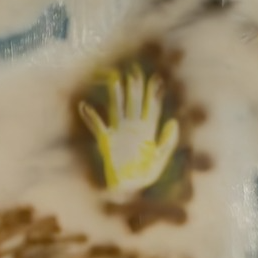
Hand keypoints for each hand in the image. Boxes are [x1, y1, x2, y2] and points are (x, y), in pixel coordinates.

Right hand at [78, 63, 178, 194]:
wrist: (129, 188)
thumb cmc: (145, 175)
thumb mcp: (161, 158)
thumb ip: (167, 141)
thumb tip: (173, 121)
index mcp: (147, 131)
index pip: (152, 107)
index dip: (154, 93)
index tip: (156, 78)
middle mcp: (133, 127)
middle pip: (135, 102)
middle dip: (136, 86)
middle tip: (135, 70)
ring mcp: (118, 132)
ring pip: (118, 108)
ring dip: (116, 94)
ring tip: (114, 79)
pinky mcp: (106, 141)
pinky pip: (97, 126)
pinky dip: (90, 116)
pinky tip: (84, 106)